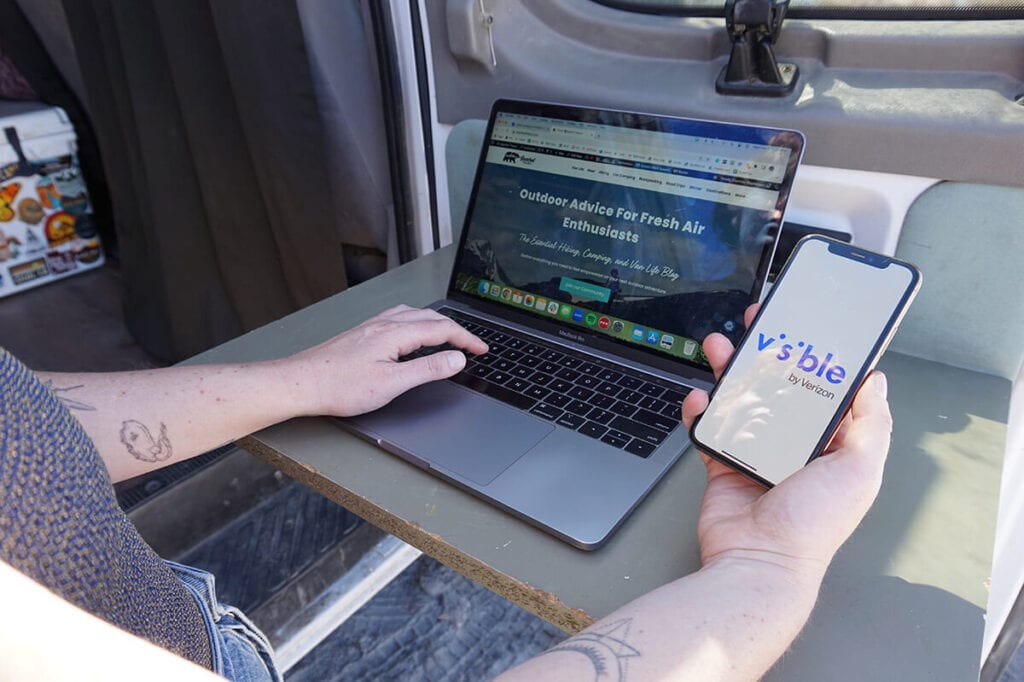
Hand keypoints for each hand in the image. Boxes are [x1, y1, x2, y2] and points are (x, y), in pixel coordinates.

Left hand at [283, 305, 487, 416]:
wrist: (301, 383)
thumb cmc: (338, 386)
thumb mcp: (392, 383)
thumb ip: (427, 369)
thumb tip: (456, 359)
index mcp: (395, 333)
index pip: (442, 329)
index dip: (466, 338)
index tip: (481, 349)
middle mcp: (383, 324)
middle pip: (429, 317)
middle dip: (455, 329)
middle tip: (471, 344)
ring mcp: (370, 327)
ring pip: (412, 315)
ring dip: (435, 323)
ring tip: (447, 335)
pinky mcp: (361, 334)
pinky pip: (397, 319)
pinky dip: (415, 323)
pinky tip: (410, 334)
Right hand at [682, 304, 892, 579]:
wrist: (758, 562)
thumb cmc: (812, 525)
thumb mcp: (859, 470)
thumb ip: (871, 424)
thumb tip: (876, 382)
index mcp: (833, 446)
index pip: (827, 391)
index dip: (815, 357)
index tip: (804, 329)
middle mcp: (797, 448)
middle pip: (780, 388)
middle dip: (766, 355)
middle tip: (755, 326)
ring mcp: (758, 455)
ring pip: (742, 401)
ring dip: (729, 372)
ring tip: (718, 348)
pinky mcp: (725, 465)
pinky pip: (710, 430)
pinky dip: (701, 412)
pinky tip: (699, 399)